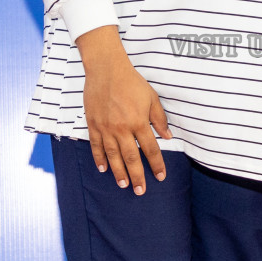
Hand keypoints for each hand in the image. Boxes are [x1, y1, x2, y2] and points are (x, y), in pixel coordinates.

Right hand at [77, 25, 171, 194]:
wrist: (106, 69)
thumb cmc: (131, 82)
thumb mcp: (151, 98)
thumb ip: (159, 118)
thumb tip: (168, 137)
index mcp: (139, 122)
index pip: (150, 149)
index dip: (156, 164)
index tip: (161, 176)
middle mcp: (122, 128)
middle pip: (131, 158)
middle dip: (137, 176)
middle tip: (140, 191)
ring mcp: (106, 128)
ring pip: (113, 156)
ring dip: (118, 172)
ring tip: (123, 185)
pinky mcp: (93, 124)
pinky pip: (96, 146)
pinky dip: (99, 158)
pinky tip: (103, 169)